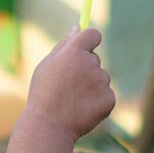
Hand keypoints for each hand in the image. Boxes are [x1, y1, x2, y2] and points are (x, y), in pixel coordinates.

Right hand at [25, 27, 116, 141]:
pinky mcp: (110, 99)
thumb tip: (77, 27)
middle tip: (67, 86)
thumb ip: (64, 44)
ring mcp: (102, 82)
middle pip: (95, 59)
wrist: (49, 125)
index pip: (93, 34)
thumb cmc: (43, 94)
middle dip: (84, 69)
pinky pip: (106, 95)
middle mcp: (92, 63)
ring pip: (101, 78)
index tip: (85, 47)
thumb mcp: (47, 65)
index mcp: (74, 51)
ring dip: (91, 86)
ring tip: (72, 100)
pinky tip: (81, 109)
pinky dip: (96, 101)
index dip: (90, 40)